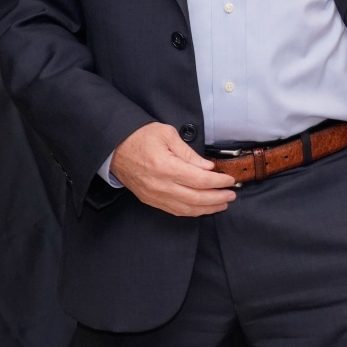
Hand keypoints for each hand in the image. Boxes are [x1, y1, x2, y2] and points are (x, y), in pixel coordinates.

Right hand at [110, 122, 236, 216]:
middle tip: (231, 195)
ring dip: (207, 208)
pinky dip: (191, 211)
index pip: (199, 180)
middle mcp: (159, 185)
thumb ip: (189, 153)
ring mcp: (154, 195)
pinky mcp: (150, 200)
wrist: (114, 147)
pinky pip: (174, 210)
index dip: (218, 182)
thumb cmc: (140, 137)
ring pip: (186, 209)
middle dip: (217, 198)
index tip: (230, 180)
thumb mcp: (167, 134)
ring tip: (222, 204)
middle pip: (195, 198)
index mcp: (165, 166)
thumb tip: (207, 167)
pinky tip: (203, 208)